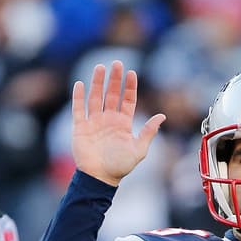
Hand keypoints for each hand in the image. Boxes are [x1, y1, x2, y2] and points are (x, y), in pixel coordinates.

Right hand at [71, 60, 164, 186]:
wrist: (100, 178)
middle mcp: (108, 119)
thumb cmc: (120, 166)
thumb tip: (162, 116)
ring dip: (97, 83)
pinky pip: (78, 109)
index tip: (132, 73)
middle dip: (114, 79)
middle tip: (117, 63)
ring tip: (100, 68)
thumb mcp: (139, 150)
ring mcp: (94, 122)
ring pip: (95, 97)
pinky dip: (78, 97)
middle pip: (111, 94)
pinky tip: (80, 84)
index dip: (130, 87)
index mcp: (123, 123)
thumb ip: (148, 132)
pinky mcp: (80, 127)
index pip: (127, 100)